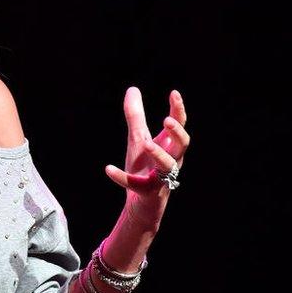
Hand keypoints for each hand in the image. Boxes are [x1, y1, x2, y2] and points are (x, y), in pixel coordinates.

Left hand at [104, 87, 189, 229]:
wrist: (142, 203)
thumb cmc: (144, 168)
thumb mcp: (138, 139)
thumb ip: (136, 116)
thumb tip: (132, 89)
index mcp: (169, 146)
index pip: (179, 125)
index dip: (178, 109)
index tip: (173, 93)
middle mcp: (170, 160)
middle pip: (182, 145)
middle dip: (177, 133)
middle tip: (166, 121)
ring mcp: (161, 177)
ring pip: (167, 166)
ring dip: (159, 154)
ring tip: (146, 144)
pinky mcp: (147, 192)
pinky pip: (137, 185)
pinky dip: (122, 177)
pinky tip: (108, 168)